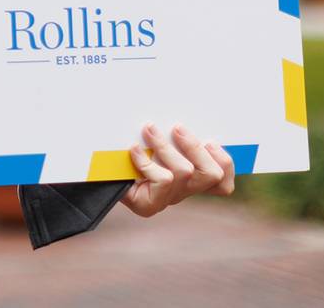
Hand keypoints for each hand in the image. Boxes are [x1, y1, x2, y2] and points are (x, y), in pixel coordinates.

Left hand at [119, 122, 234, 217]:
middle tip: (177, 127)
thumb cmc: (128, 151)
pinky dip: (147, 161)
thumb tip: (186, 117)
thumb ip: (174, 135)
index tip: (211, 141)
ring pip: (184, 172)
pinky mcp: (147, 206)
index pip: (222, 184)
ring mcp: (165, 201)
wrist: (98, 170)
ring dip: (166, 147)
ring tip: (149, 129)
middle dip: (195, 147)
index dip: (225, 162)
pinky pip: (161, 180)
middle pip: (211, 175)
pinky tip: (133, 150)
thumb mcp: (156, 140)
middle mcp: (182, 193)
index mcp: (192, 181)